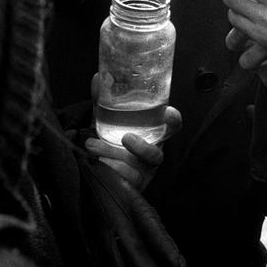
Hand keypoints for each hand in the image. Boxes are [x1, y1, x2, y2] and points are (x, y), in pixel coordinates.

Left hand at [87, 76, 183, 191]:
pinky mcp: (129, 188)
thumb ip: (103, 99)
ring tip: (92, 146)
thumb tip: (98, 78)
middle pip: (156, 155)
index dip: (174, 121)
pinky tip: (96, 163)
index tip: (168, 112)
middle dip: (142, 148)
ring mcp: (140, 174)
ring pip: (135, 169)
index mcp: (153, 135)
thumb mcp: (106, 117)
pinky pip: (122, 183)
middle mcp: (151, 155)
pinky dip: (109, 170)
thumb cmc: (111, 137)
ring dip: (113, 156)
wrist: (96, 162)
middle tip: (126, 137)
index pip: (172, 128)